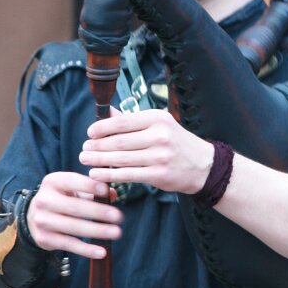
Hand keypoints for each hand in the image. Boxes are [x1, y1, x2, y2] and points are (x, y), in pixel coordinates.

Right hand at [26, 171, 122, 259]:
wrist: (34, 216)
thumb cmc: (62, 198)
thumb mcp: (74, 188)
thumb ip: (94, 189)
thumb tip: (112, 193)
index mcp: (53, 182)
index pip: (72, 181)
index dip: (89, 185)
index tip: (106, 190)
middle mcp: (44, 200)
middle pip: (74, 207)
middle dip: (98, 212)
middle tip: (118, 216)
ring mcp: (42, 220)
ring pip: (73, 227)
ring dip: (97, 230)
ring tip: (116, 233)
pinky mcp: (44, 238)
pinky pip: (69, 244)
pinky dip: (86, 249)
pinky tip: (102, 251)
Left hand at [79, 108, 213, 195]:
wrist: (203, 165)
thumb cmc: (177, 143)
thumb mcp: (160, 124)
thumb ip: (133, 120)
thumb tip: (108, 112)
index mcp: (158, 118)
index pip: (123, 122)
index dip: (102, 127)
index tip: (90, 133)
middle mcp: (159, 135)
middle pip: (119, 141)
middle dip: (97, 146)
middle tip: (84, 149)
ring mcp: (159, 156)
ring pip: (121, 158)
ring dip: (99, 160)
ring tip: (85, 160)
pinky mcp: (158, 175)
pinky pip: (128, 175)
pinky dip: (109, 175)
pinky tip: (96, 174)